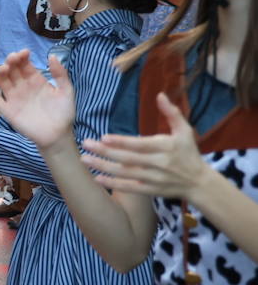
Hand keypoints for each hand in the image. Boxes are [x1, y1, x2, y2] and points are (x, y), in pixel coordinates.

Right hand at [0, 51, 75, 150]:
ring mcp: (14, 98)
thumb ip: (60, 74)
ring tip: (4, 69)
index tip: (24, 52)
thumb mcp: (66, 91)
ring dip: (0, 73)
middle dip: (10, 62)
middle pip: (12, 70)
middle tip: (12, 58)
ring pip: (2, 81)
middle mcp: (23, 87)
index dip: (23, 57)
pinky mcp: (7, 110)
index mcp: (36, 80)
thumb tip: (52, 56)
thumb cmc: (64, 113)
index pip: (25, 65)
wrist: (58, 135)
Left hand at [80, 92, 211, 200]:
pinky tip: (97, 178)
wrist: (199, 183)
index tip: (103, 137)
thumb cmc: (189, 152)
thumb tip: (160, 94)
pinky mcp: (151, 190)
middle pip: (128, 158)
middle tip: (85, 144)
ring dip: (103, 167)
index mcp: (166, 147)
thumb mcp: (184, 131)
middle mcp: (159, 163)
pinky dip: (113, 184)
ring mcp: (154, 178)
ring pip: (125, 173)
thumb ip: (172, 113)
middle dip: (105, 152)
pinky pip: (129, 188)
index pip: (140, 144)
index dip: (121, 142)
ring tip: (84, 160)